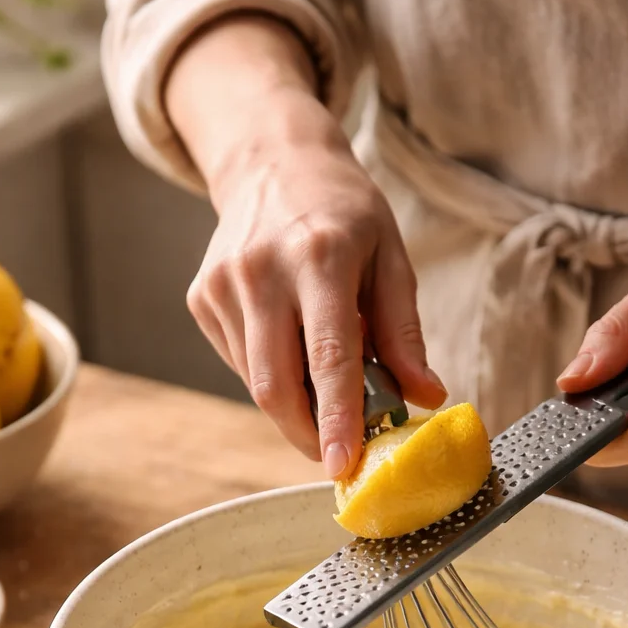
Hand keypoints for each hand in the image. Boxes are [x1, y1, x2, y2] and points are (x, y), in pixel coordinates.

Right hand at [165, 16, 443, 476]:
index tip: (341, 466)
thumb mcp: (390, 258)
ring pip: (256, 384)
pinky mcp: (201, 298)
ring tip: (324, 386)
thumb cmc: (343, 213)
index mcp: (320, 256)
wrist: (273, 160)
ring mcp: (223, 285)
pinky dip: (272, 375)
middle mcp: (261, 271)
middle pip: (277, 387)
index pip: (328, 358)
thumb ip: (404, 332)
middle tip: (337, 454)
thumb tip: (425, 396)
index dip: (335, 420)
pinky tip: (290, 345)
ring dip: (295, 405)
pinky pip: (240, 364)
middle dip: (308, 435)